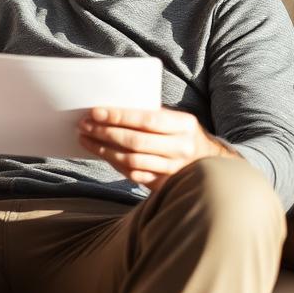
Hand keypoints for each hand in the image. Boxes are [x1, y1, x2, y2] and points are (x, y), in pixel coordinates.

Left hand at [77, 107, 231, 186]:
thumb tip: (110, 109)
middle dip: (105, 133)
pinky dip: (114, 164)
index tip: (95, 112)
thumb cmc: (182, 134)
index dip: (119, 116)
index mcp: (184, 125)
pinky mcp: (165, 183)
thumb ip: (150, 114)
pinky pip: (134, 175)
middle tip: (84, 125)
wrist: (209, 162)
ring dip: (104, 150)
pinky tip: (102, 153)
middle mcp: (181, 148)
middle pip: (135, 141)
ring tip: (86, 139)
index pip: (146, 119)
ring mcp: (174, 169)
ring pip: (131, 160)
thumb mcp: (174, 119)